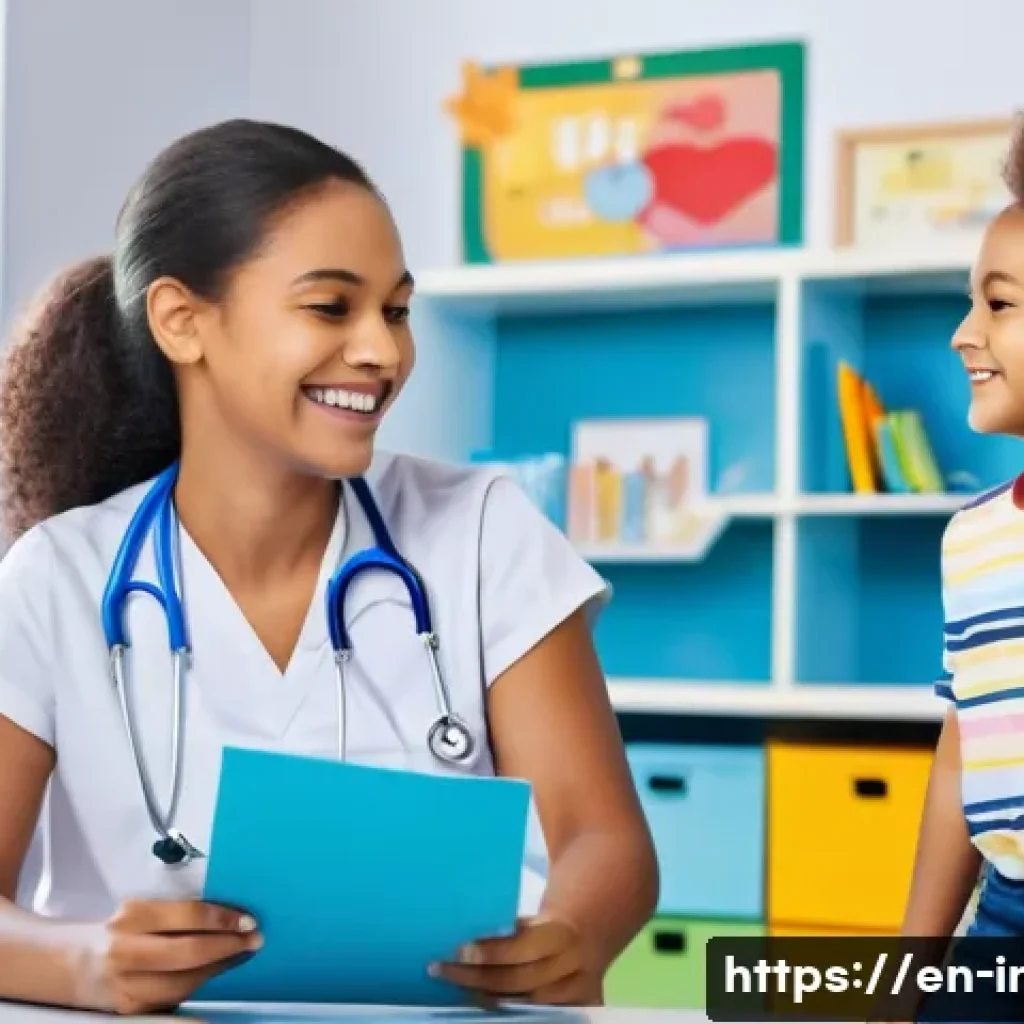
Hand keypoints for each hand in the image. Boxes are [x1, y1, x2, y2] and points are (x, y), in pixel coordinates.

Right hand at [73, 899, 262, 1014]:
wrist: (73, 964)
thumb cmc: (118, 929)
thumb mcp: (141, 910)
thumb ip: (177, 912)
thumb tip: (228, 913)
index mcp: (131, 917)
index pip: (187, 915)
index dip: (222, 919)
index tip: (247, 919)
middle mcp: (125, 951)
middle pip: (189, 952)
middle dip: (228, 946)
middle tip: (255, 938)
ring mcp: (126, 985)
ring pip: (184, 982)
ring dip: (219, 968)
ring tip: (241, 954)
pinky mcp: (130, 1009)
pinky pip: (174, 998)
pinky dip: (199, 984)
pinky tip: (215, 971)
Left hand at [430, 914, 602, 1005]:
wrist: (586, 942)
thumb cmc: (548, 925)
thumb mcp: (536, 917)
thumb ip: (511, 924)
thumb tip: (467, 918)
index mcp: (561, 933)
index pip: (524, 947)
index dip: (492, 952)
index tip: (459, 950)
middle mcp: (572, 965)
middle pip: (520, 981)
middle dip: (477, 978)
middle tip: (443, 971)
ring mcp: (576, 993)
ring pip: (525, 1004)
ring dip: (487, 998)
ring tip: (456, 988)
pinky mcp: (577, 1010)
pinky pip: (536, 1016)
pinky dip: (506, 1012)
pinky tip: (480, 1003)